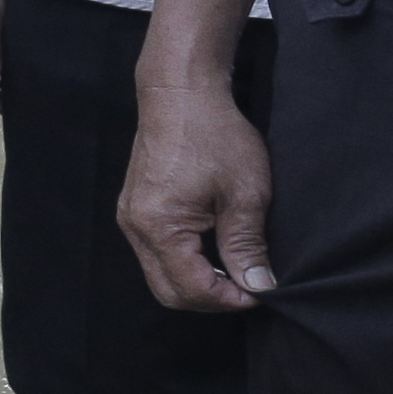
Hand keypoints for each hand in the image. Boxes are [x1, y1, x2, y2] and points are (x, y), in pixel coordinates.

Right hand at [116, 72, 273, 312]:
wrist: (180, 94)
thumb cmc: (215, 135)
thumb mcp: (245, 193)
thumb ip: (247, 245)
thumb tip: (259, 286)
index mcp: (159, 226)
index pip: (192, 288)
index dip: (230, 299)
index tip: (262, 292)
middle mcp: (136, 227)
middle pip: (168, 291)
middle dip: (211, 299)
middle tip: (248, 288)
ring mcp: (130, 218)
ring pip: (160, 275)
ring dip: (197, 282)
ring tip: (234, 270)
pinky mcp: (134, 209)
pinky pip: (155, 254)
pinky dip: (184, 263)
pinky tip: (212, 250)